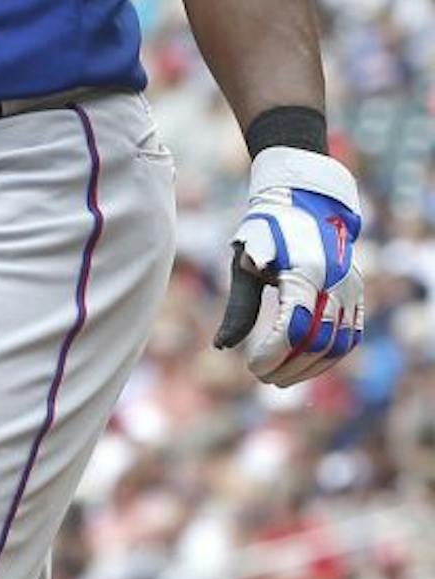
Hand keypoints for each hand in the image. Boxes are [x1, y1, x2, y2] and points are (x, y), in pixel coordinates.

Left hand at [212, 146, 365, 385]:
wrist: (307, 201)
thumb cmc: (267, 230)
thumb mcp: (245, 261)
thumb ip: (240, 307)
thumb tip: (220, 347)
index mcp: (305, 272)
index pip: (294, 328)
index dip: (273, 353)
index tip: (251, 366)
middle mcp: (335, 284)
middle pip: (318, 342)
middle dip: (289, 365)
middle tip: (262, 377)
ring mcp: (351, 290)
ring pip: (339, 344)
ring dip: (310, 367)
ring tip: (280, 377)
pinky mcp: (357, 294)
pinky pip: (351, 335)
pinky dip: (329, 356)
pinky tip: (304, 364)